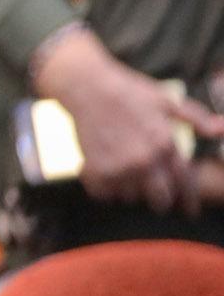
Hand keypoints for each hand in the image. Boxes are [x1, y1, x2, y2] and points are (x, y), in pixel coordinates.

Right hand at [37, 30, 223, 213]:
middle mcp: (145, 160)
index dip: (189, 200)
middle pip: (160, 199)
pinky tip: (104, 174)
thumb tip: (221, 129)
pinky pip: (104, 194)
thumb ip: (195, 118)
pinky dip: (104, 188)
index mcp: (165, 144)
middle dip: (160, 199)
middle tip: (153, 194)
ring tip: (123, 176)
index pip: (185, 183)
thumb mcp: (165, 100)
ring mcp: (119, 166)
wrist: (85, 85)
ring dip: (129, 190)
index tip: (189, 210)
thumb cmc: (127, 90)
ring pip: (130, 197)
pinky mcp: (96, 169)